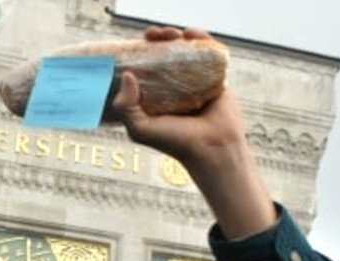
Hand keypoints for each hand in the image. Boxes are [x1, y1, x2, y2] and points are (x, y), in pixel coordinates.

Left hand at [113, 27, 247, 168]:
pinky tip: (190, 34)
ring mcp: (195, 80)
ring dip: (176, 36)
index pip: (144, 67)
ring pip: (184, 50)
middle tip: (153, 35)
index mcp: (155, 95)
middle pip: (163, 54)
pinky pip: (207, 51)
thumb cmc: (175, 143)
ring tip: (171, 34)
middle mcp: (174, 86)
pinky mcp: (215, 76)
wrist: (212, 147)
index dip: (139, 52)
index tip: (136, 42)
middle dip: (157, 40)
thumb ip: (125, 107)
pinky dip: (199, 38)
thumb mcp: (139, 129)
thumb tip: (128, 75)